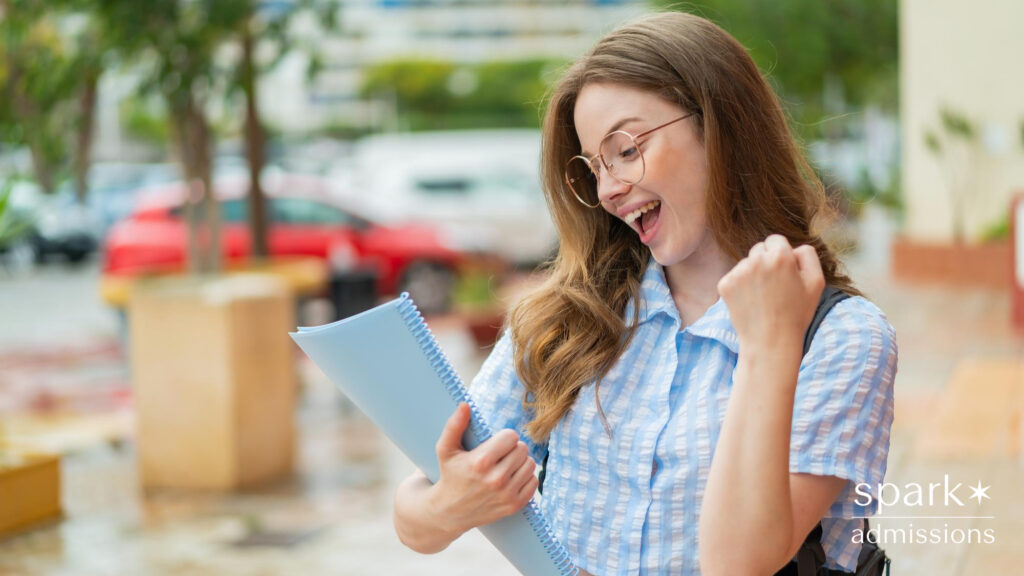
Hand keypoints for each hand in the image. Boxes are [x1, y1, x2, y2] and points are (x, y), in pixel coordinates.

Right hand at [428, 403, 538, 535]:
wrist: (450, 511)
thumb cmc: (449, 475)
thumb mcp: (445, 449)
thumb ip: (454, 425)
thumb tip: (465, 404)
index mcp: (480, 462)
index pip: (511, 437)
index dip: (504, 437)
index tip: (495, 444)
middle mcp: (496, 479)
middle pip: (523, 449)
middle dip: (513, 449)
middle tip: (500, 455)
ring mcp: (506, 494)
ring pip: (530, 464)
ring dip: (520, 462)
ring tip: (506, 466)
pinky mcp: (515, 505)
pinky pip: (534, 482)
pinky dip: (525, 478)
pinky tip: (511, 479)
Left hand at [716, 234, 823, 351]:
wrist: (770, 342)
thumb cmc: (796, 314)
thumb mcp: (816, 282)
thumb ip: (808, 255)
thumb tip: (793, 247)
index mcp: (780, 256)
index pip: (776, 240)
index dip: (781, 255)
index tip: (784, 271)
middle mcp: (756, 260)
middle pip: (759, 249)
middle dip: (766, 262)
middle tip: (774, 286)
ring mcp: (738, 272)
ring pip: (746, 263)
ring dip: (753, 274)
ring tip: (763, 297)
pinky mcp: (725, 285)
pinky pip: (734, 277)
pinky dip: (740, 286)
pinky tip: (751, 302)